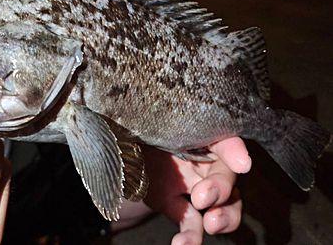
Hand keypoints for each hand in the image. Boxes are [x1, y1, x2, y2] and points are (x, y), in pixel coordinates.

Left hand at [114, 136, 250, 244]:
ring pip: (223, 205)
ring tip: (211, 225)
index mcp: (199, 135)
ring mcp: (194, 186)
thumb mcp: (148, 126)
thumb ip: (159, 128)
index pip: (225, 139)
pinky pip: (192, 224)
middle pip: (227, 175)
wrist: (117, 154)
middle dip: (221, 188)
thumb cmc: (136, 132)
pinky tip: (181, 244)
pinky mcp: (179, 207)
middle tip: (203, 197)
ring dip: (224, 217)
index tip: (241, 164)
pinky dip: (190, 236)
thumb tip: (160, 128)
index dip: (235, 151)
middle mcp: (204, 161)